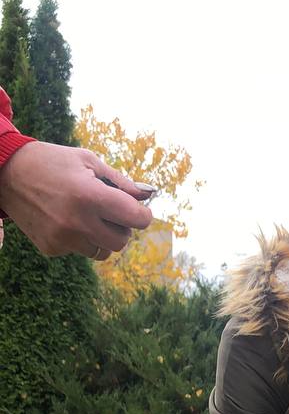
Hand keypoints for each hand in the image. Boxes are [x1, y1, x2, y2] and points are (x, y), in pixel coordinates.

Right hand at [0, 141, 153, 257]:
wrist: (7, 173)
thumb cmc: (53, 162)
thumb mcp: (88, 161)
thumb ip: (121, 182)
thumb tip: (148, 195)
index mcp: (90, 196)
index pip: (135, 219)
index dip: (143, 215)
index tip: (140, 211)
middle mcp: (77, 222)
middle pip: (121, 242)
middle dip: (122, 228)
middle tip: (109, 212)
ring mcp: (63, 238)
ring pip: (102, 251)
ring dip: (101, 236)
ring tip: (87, 216)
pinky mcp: (52, 248)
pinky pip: (79, 250)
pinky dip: (80, 239)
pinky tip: (65, 220)